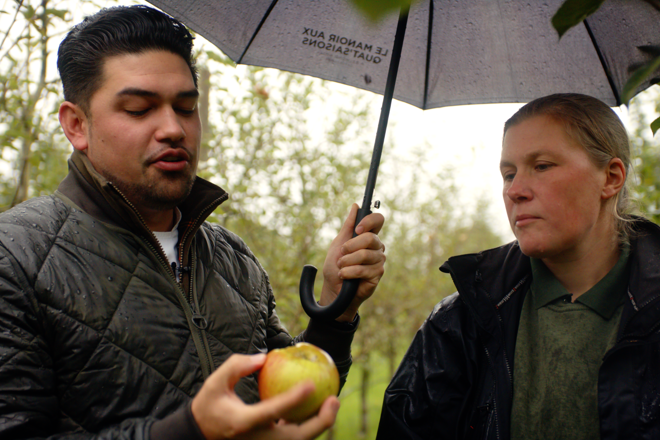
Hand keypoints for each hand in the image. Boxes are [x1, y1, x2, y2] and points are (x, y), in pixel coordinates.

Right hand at [191, 354, 339, 439]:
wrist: (200, 435)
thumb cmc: (209, 406)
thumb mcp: (215, 383)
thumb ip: (237, 366)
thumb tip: (263, 359)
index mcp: (244, 423)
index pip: (273, 411)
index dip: (294, 399)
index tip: (311, 384)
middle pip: (297, 437)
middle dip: (321, 422)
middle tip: (334, 400)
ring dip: (319, 424)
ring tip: (331, 403)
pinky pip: (294, 437)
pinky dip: (307, 425)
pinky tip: (316, 408)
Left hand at [320, 203, 385, 321]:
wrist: (334, 289)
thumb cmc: (336, 266)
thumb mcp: (338, 244)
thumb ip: (348, 226)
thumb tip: (355, 206)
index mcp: (368, 236)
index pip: (378, 221)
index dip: (370, 221)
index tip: (358, 229)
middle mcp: (376, 247)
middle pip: (371, 238)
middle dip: (351, 246)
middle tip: (342, 254)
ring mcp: (378, 260)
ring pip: (365, 254)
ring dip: (347, 262)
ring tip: (341, 268)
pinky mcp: (377, 274)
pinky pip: (364, 269)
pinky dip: (349, 272)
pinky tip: (345, 276)